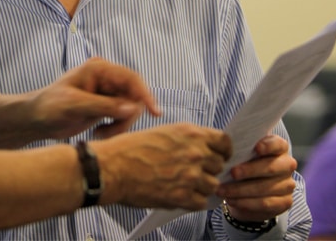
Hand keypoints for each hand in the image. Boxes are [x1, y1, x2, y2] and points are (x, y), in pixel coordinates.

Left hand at [25, 57, 161, 140]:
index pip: (131, 79)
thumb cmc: (49, 106)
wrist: (37, 119)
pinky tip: (99, 133)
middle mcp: (106, 78)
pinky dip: (116, 128)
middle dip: (126, 117)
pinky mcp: (106, 106)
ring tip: (100, 134)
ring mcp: (107, 92)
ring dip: (120, 125)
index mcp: (99, 69)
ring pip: (130, 109)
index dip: (145, 94)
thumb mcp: (74, 105)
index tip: (155, 112)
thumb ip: (102, 106)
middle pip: (134, 96)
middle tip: (108, 132)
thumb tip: (132, 108)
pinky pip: (123, 117)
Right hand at [95, 123, 232, 211]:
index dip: (223, 151)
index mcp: (189, 133)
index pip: (223, 142)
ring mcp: (191, 175)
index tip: (220, 156)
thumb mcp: (162, 132)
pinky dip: (192, 201)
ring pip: (212, 186)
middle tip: (194, 173)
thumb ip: (185, 140)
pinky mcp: (183, 196)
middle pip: (219, 165)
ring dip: (200, 187)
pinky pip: (201, 202)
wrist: (112, 167)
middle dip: (208, 170)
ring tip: (183, 185)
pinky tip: (179, 195)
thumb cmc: (129, 149)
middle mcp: (194, 152)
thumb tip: (201, 151)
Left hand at [216, 134, 296, 220]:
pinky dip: (245, 203)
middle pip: (270, 168)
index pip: (277, 144)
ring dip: (240, 190)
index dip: (268, 146)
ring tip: (223, 189)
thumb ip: (241, 148)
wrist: (249, 188)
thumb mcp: (243, 153)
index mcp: (279, 147)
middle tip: (232, 173)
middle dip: (249, 171)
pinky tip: (231, 200)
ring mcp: (288, 184)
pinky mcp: (285, 202)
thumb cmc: (245, 163)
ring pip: (264, 188)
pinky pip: (265, 203)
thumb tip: (227, 146)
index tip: (256, 148)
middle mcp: (287, 165)